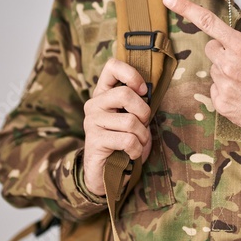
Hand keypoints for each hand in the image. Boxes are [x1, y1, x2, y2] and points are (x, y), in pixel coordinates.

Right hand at [82, 58, 151, 195]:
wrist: (105, 173)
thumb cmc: (123, 141)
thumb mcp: (131, 118)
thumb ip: (136, 102)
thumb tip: (149, 91)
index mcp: (103, 92)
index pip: (112, 66)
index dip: (132, 74)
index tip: (143, 90)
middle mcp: (94, 104)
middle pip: (125, 94)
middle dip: (144, 112)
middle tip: (144, 125)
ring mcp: (92, 121)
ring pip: (130, 121)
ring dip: (143, 136)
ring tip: (139, 143)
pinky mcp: (94, 140)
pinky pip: (127, 140)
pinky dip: (137, 149)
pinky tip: (132, 153)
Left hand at [162, 0, 240, 137]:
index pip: (208, 22)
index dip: (186, 8)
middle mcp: (228, 66)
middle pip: (211, 47)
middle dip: (224, 49)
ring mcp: (223, 86)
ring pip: (214, 68)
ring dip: (226, 70)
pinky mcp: (221, 104)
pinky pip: (215, 88)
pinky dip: (226, 88)